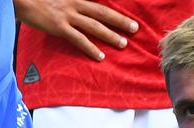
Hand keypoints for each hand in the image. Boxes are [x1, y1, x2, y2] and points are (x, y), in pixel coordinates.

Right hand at [14, 0, 138, 60]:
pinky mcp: (59, 26)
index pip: (98, 4)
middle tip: (135, 28)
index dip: (113, 10)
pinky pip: (78, 38)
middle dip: (120, 20)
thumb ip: (71, 5)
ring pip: (94, 26)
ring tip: (123, 43)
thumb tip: (82, 14)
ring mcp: (67, 15)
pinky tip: (100, 56)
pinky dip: (90, 48)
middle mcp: (74, 4)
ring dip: (110, 35)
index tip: (127, 16)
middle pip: (102, 13)